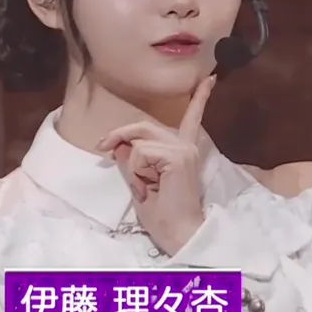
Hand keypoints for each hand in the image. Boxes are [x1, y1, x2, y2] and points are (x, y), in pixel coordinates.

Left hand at [95, 75, 216, 254]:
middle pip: (144, 126)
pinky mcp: (177, 156)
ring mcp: (183, 149)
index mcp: (182, 150)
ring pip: (139, 141)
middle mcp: (186, 146)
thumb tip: (120, 143)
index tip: (210, 78)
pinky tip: (148, 186)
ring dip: (131, 165)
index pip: (191, 118)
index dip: (200, 98)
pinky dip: (135, 171)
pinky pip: (140, 153)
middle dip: (118, 135)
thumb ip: (132, 158)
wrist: (177, 233)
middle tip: (101, 148)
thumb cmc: (161, 213)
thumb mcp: (139, 179)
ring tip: (142, 185)